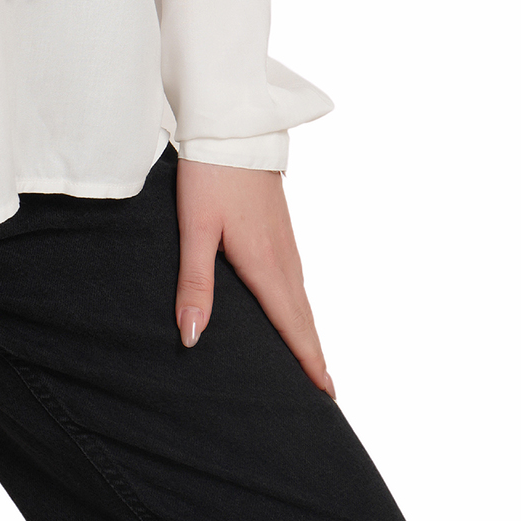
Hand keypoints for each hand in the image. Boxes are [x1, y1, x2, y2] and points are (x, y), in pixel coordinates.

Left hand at [175, 159, 334, 398]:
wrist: (232, 126)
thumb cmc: (210, 176)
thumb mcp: (195, 229)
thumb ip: (195, 284)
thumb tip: (193, 337)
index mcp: (264, 263)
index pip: (290, 324)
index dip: (307, 360)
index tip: (325, 394)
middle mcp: (283, 256)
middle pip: (303, 316)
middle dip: (314, 353)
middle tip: (326, 391)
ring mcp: (285, 239)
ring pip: (301, 296)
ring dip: (308, 330)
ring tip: (311, 358)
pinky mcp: (280, 225)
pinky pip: (296, 276)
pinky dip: (300, 303)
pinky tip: (291, 306)